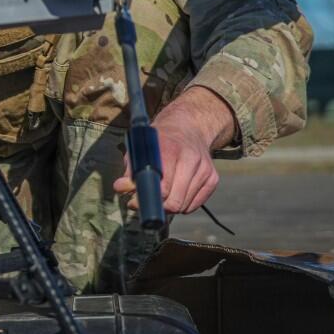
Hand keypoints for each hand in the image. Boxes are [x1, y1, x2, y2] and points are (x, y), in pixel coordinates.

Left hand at [112, 86, 234, 214]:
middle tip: (147, 201)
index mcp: (170, 149)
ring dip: (170, 206)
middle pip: (175, 201)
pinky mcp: (213, 178)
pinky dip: (183, 204)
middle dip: (158, 206)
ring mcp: (204, 169)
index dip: (147, 199)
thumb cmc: (160, 140)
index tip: (135, 202)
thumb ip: (130, 169)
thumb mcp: (140, 148)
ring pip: (185, 206)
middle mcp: (191, 159)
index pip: (162, 188)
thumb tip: (119, 188)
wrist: (189, 126)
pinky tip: (175, 192)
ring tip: (160, 195)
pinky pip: (195, 204)